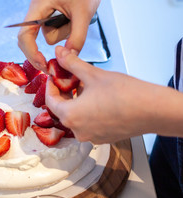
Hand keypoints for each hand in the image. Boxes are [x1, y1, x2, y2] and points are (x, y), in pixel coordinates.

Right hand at [17, 0, 99, 71]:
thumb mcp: (84, 12)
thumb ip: (77, 37)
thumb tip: (69, 57)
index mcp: (38, 7)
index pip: (25, 36)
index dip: (31, 53)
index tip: (43, 64)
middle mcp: (37, 11)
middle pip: (32, 39)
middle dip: (44, 50)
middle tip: (55, 64)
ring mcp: (44, 13)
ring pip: (50, 35)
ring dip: (63, 34)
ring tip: (76, 18)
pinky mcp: (51, 15)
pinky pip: (55, 30)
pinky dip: (66, 30)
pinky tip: (74, 18)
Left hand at [45, 46, 182, 143]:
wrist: (153, 110)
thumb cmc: (125, 93)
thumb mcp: (93, 74)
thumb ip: (72, 63)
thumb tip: (59, 53)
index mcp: (70, 116)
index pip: (50, 101)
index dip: (50, 86)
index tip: (54, 76)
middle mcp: (77, 130)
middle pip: (62, 110)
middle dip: (65, 93)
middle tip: (70, 78)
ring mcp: (90, 136)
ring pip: (76, 117)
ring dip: (76, 102)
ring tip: (86, 86)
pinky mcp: (102, 138)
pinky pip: (88, 124)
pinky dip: (87, 112)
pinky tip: (98, 99)